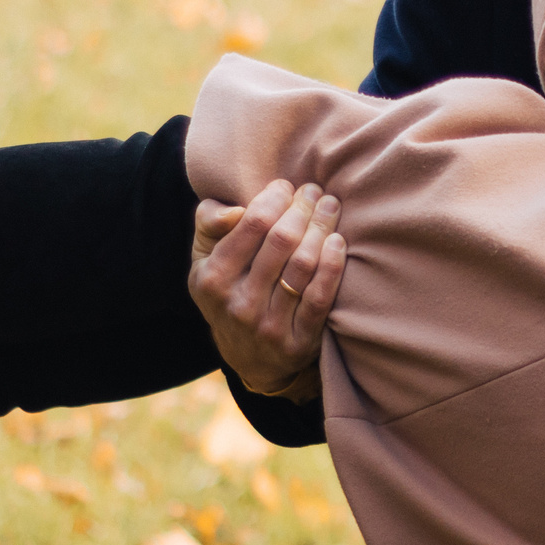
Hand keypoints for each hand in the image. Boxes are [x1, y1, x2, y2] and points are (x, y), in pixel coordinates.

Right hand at [187, 179, 345, 402]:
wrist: (249, 358)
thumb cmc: (229, 290)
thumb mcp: (204, 260)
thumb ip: (210, 224)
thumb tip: (236, 209)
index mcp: (212, 279)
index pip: (251, 225)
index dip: (274, 198)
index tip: (287, 186)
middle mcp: (238, 304)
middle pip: (281, 241)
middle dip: (303, 208)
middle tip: (316, 191)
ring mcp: (269, 325)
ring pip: (303, 265)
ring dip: (322, 228)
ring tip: (331, 206)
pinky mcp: (298, 341)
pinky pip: (321, 297)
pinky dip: (333, 265)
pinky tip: (339, 241)